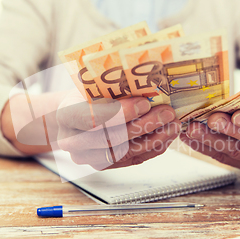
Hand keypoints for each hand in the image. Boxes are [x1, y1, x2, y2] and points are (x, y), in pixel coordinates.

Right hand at [55, 92, 180, 169]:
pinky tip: (167, 136)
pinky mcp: (105, 166)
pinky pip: (132, 160)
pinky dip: (153, 148)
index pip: (91, 118)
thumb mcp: (91, 82)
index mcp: (66, 115)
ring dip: (153, 139)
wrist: (74, 115)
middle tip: (167, 113)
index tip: (144, 103)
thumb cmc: (86, 95)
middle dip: (143, 126)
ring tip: (173, 124)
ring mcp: (88, 158)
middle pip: (111, 139)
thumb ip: (110, 83)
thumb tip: (145, 72)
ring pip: (124, 153)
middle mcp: (73, 142)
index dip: (120, 113)